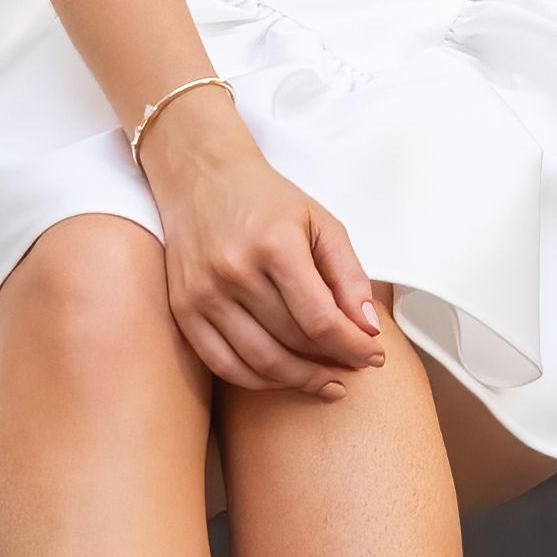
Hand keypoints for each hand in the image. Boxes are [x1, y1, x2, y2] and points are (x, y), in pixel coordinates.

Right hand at [139, 95, 387, 393]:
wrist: (201, 176)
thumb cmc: (266, 199)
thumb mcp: (320, 223)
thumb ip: (349, 275)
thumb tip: (368, 329)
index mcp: (275, 245)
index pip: (321, 320)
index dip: (352, 347)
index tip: (372, 356)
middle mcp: (235, 271)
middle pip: (292, 343)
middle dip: (332, 364)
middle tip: (353, 368)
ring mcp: (204, 293)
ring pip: (260, 362)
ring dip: (300, 380)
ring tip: (326, 380)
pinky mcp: (184, 309)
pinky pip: (224, 364)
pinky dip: (258, 380)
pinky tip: (284, 376)